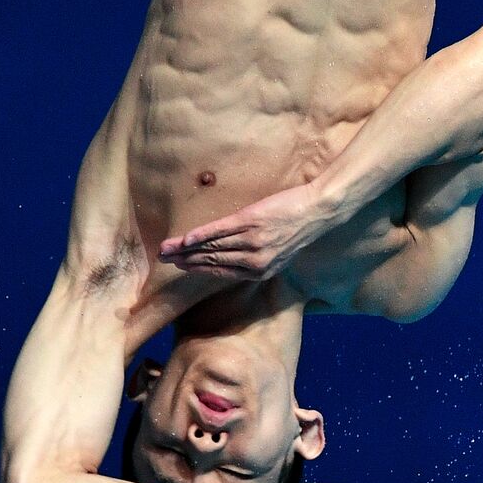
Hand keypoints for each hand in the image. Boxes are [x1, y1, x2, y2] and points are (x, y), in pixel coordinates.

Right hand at [159, 183, 339, 280]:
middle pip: (212, 261)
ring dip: (186, 249)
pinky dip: (201, 236)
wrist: (319, 209)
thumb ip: (258, 258)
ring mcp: (252, 241)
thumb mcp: (280, 251)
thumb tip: (237, 257)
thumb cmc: (300, 227)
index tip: (181, 267)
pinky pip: (220, 231)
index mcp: (260, 271)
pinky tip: (186, 239)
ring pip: (212, 248)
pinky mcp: (251, 222)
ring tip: (167, 249)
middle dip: (185, 261)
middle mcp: (254, 261)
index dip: (198, 270)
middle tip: (163, 259)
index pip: (222, 272)